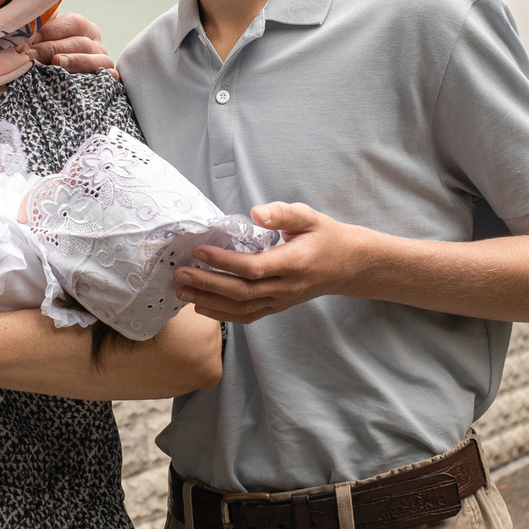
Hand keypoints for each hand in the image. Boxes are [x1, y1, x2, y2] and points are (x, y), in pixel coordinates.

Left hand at [28, 11, 113, 72]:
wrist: (61, 85)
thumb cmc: (47, 55)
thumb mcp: (45, 39)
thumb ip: (42, 28)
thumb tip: (35, 16)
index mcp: (83, 28)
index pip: (73, 23)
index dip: (51, 29)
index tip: (30, 37)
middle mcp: (96, 43)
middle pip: (80, 42)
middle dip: (54, 48)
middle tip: (32, 53)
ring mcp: (104, 62)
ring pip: (95, 59)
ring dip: (75, 61)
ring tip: (56, 62)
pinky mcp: (109, 80)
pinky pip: (110, 78)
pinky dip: (103, 77)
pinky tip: (85, 79)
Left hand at [173, 202, 365, 323]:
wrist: (348, 265)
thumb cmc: (325, 237)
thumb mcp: (309, 216)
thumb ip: (282, 213)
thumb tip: (256, 212)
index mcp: (294, 263)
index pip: (253, 267)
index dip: (224, 261)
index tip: (199, 251)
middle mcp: (286, 287)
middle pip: (242, 292)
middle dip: (207, 284)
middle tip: (180, 275)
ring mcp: (281, 300)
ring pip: (241, 308)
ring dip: (209, 302)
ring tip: (182, 293)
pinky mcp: (277, 306)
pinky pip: (248, 316)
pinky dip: (223, 315)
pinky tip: (202, 307)